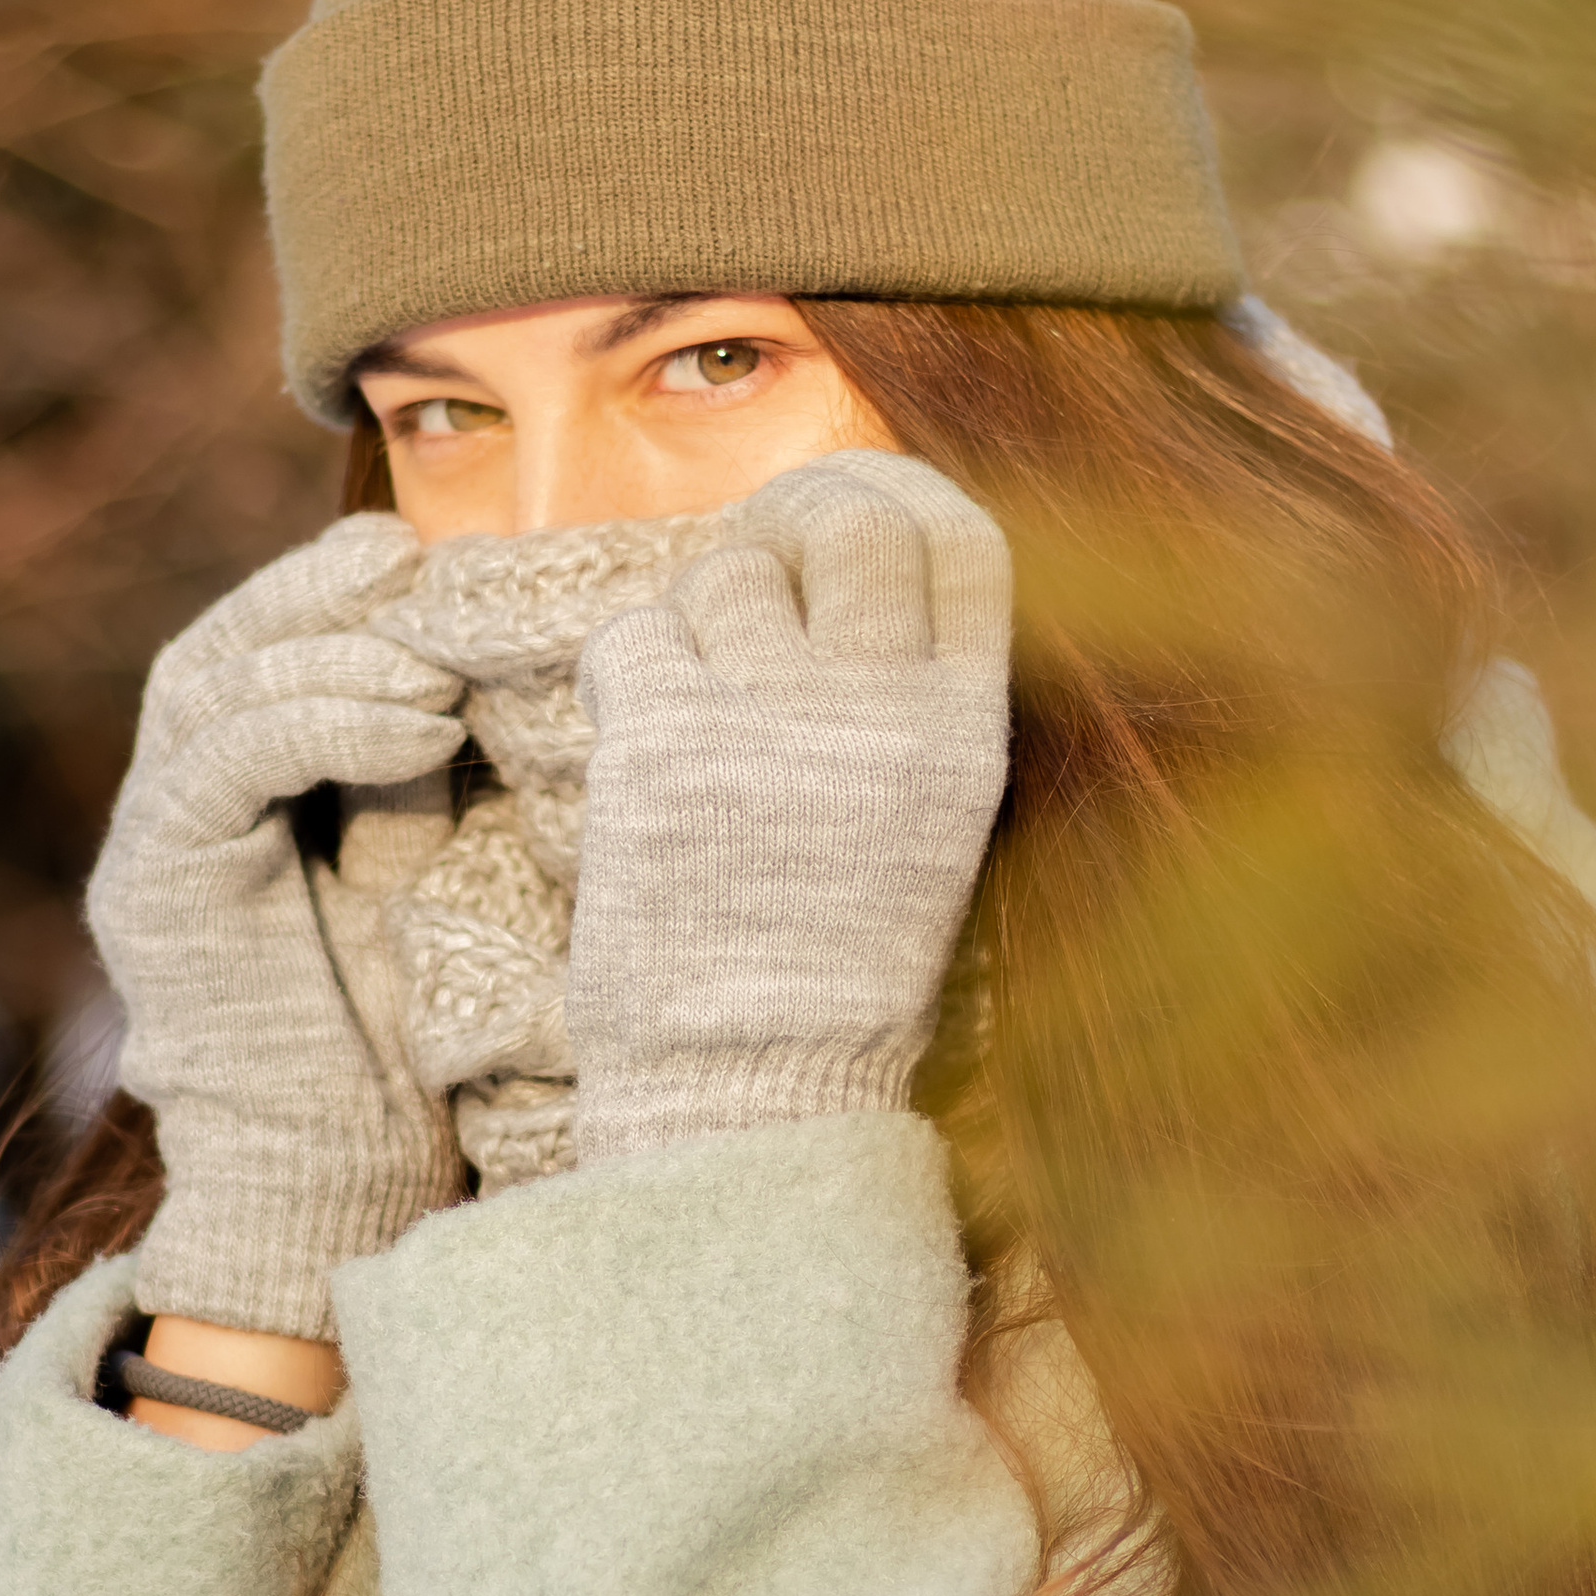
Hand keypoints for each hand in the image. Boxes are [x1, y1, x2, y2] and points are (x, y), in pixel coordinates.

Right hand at [86, 513, 465, 1338]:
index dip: (318, 591)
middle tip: (408, 567)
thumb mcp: (411, 871)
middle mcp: (166, 814)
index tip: (414, 553)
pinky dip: (321, 723)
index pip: (249, 655)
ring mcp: (146, 848)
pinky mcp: (150, 885)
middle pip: (214, 653)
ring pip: (209, 691)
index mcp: (222, 805)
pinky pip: (226, 761)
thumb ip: (406, 773)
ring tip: (434, 670)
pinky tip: (416, 730)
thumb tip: (457, 664)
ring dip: (330, 658)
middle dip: (311, 598)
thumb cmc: (394, 1046)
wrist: (338, 1177)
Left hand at [565, 450, 1011, 1163]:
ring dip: (704, 622)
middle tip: (763, 586)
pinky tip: (643, 733)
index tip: (858, 520)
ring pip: (726, 577)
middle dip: (797, 539)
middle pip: (849, 527)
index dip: (906, 508)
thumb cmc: (834, 979)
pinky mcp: (662, 738)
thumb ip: (906, 711)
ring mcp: (767, 713)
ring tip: (702, 708)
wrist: (748, 1086)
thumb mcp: (926, 834)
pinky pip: (635, 633)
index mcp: (963, 734)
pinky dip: (630, 668)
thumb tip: (848, 582)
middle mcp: (877, 705)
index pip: (965, 546)